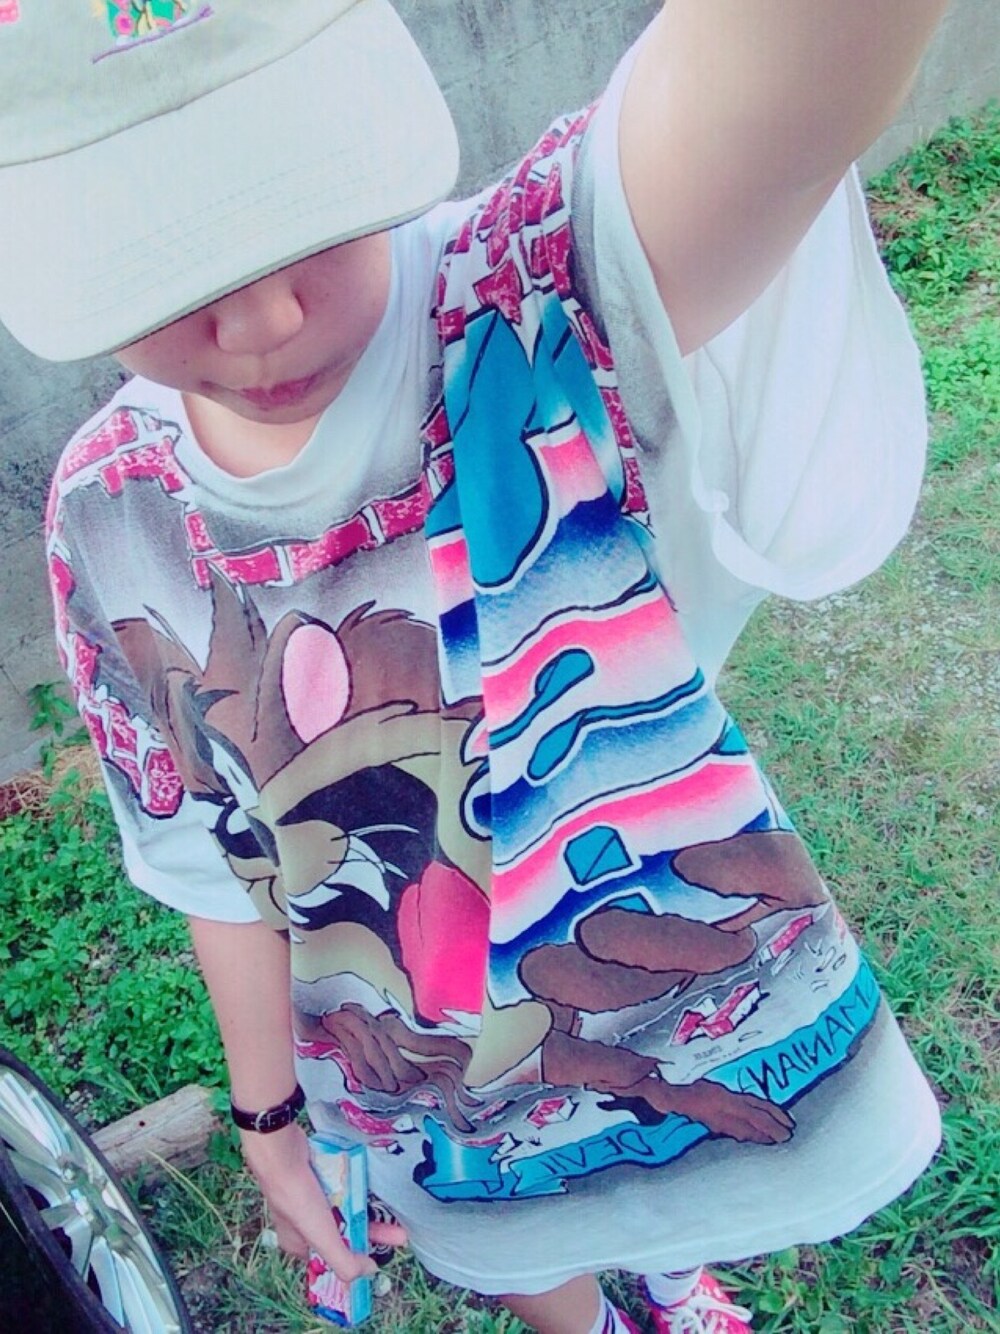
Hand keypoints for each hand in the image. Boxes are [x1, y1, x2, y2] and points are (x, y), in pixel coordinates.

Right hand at [239, 1121, 407, 1282]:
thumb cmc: (297, 1198)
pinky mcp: (317, 1176)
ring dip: (367, 1209)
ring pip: (345, 1207)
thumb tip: (368, 1272)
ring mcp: (309, 1197)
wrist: (283, 1152)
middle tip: (399, 1233)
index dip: (358, 1256)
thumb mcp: (322, 1237)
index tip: (382, 1254)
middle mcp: (303, 1223)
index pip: (334, 1257)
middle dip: (372, 1233)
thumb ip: (344, 1262)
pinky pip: (342, 1187)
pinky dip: (357, 1188)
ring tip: (394, 1211)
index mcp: (299, 1244)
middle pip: (344, 1232)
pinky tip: (374, 1187)